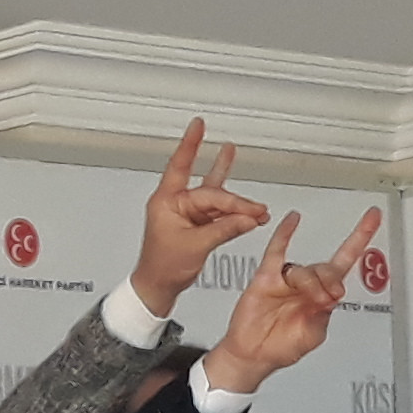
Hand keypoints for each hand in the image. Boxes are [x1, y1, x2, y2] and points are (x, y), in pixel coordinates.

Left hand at [132, 118, 272, 313]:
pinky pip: (220, 212)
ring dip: (237, 199)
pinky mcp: (197, 224)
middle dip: (235, 199)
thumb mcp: (195, 246)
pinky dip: (235, 212)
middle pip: (210, 192)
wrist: (157, 287)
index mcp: (167, 202)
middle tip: (255, 207)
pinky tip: (250, 208)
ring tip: (245, 179)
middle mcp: (176, 204)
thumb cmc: (161, 267)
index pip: (185, 171)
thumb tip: (248, 218)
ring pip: (216, 198)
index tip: (197, 124)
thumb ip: (224, 229)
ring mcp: (188, 213)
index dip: (191, 145)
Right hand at [203, 205, 385, 390]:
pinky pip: (275, 252)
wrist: (253, 355)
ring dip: (310, 283)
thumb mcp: (313, 335)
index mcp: (323, 295)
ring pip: (304, 269)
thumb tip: (327, 296)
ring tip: (309, 299)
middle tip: (326, 298)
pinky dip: (284, 234)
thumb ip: (323, 316)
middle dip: (330, 282)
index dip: (361, 238)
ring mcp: (287, 281)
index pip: (346, 260)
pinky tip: (293, 220)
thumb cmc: (281, 347)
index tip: (374, 217)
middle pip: (327, 268)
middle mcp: (307, 284)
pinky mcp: (265, 279)